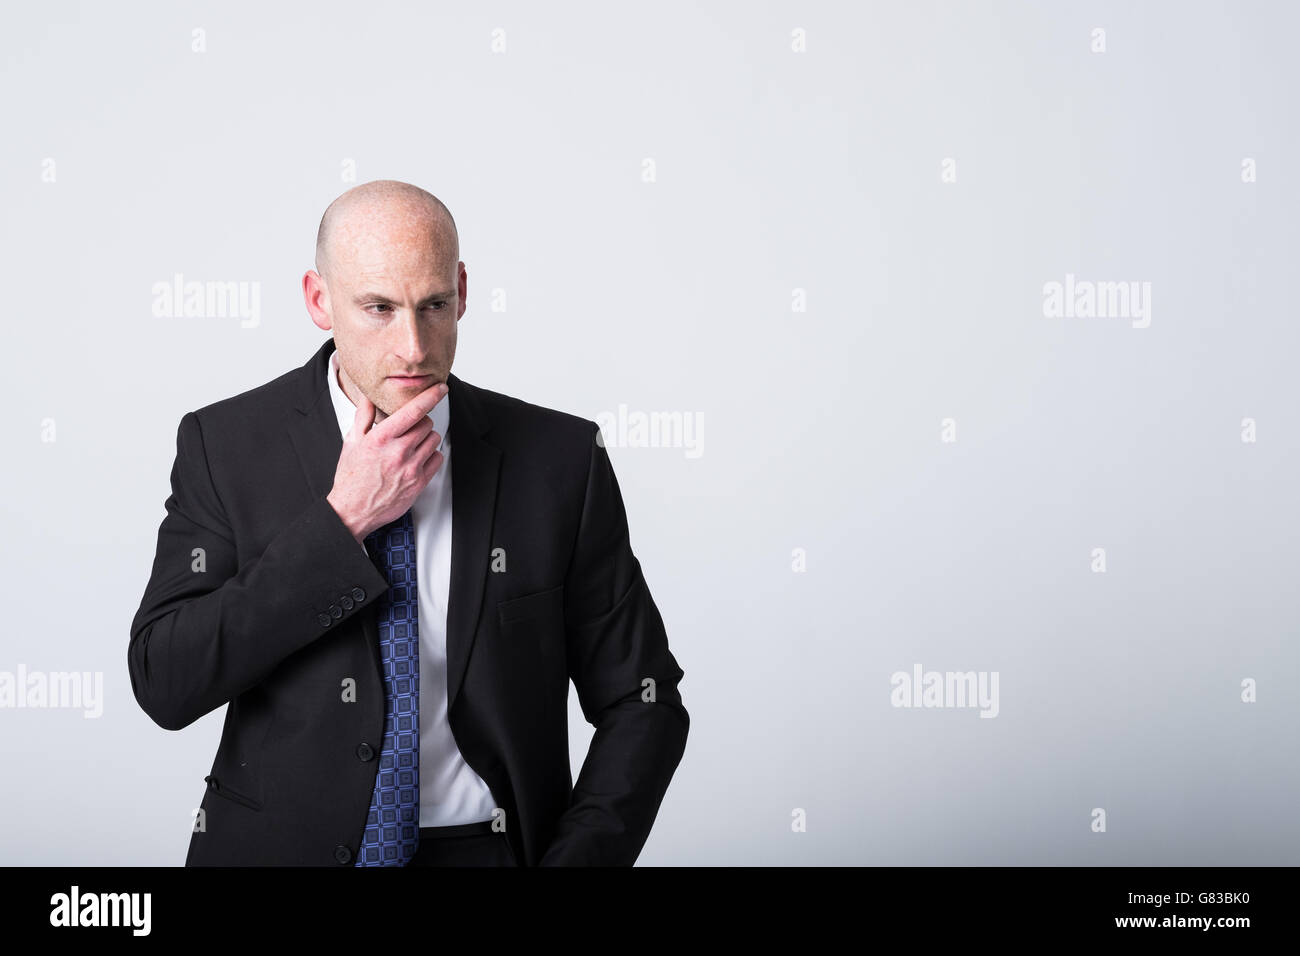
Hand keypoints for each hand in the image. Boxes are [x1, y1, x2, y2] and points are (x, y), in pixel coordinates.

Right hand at [326, 381, 446, 542]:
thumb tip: (368, 396)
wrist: (353, 510)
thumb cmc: (351, 476)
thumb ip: (363, 416)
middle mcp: (398, 452)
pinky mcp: (419, 483)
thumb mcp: (351, 442)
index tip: (440, 388)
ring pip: (434, 440)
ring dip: (426, 438)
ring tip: (411, 445)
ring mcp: (411, 468)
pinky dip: (431, 455)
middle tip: (409, 428)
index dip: (430, 396)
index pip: (413, 411)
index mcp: (381, 438)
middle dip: (420, 422)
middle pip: (427, 424)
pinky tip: (418, 458)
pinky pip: (437, 459)